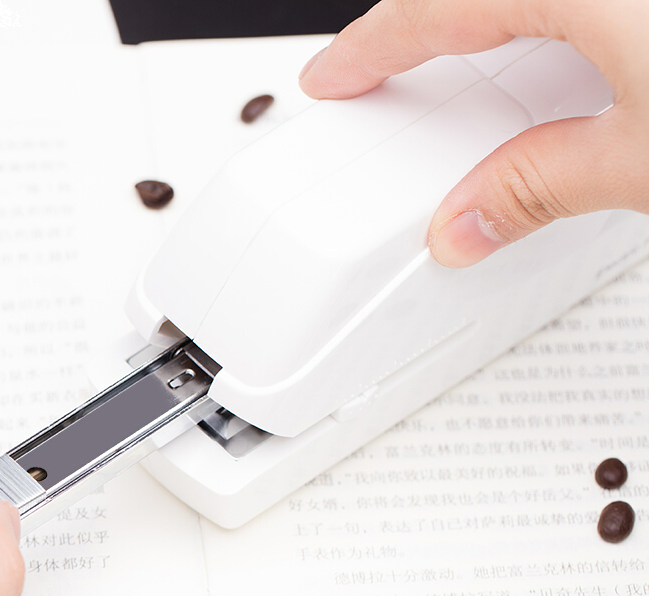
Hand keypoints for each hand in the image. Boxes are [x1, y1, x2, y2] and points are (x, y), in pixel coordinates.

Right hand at [298, 0, 648, 266]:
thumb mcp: (647, 159)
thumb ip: (544, 186)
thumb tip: (470, 221)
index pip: (433, 5)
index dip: (366, 48)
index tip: (329, 77)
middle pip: (475, 0)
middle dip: (423, 39)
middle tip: (392, 88)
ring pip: (526, 1)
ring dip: (492, 35)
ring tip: (478, 94)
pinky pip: (577, 3)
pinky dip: (550, 29)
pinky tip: (572, 69)